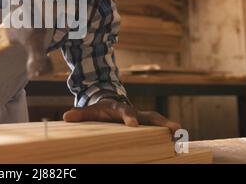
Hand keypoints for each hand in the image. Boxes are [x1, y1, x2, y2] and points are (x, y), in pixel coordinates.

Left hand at [63, 98, 181, 135]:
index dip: (129, 118)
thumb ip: (80, 114)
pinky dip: (168, 134)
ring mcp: (143, 118)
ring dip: (169, 127)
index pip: (124, 112)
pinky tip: (178, 144)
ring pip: (158, 121)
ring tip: (180, 136)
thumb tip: (66, 117)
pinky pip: (159, 129)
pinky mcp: (148, 125)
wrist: (110, 102)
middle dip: (161, 121)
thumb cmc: (100, 110)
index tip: (133, 125)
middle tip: (174, 128)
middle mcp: (135, 112)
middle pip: (149, 115)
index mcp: (119, 108)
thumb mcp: (90, 111)